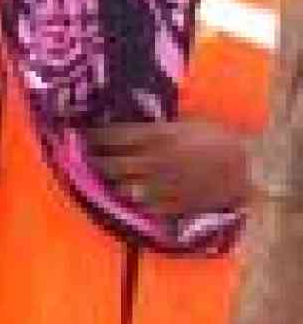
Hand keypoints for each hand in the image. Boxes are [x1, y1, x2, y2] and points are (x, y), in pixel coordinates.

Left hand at [89, 117, 253, 217]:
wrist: (243, 166)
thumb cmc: (213, 137)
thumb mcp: (182, 123)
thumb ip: (153, 126)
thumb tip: (121, 118)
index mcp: (155, 136)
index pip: (111, 137)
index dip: (92, 137)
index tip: (80, 135)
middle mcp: (154, 161)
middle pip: (109, 164)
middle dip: (93, 161)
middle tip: (83, 158)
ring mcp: (162, 185)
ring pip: (120, 187)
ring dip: (108, 183)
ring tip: (99, 178)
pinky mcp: (172, 205)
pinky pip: (142, 205)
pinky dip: (131, 201)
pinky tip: (124, 196)